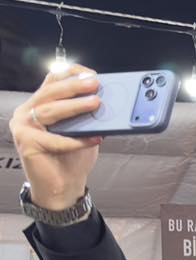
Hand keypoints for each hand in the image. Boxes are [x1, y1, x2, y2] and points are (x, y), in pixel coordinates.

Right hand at [9, 68, 103, 209]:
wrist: (62, 185)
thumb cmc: (72, 157)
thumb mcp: (83, 130)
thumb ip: (88, 115)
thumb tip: (107, 98)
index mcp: (38, 104)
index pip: (51, 81)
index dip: (70, 74)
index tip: (90, 73)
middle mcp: (26, 112)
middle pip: (50, 93)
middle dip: (74, 87)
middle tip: (95, 84)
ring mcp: (23, 127)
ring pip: (50, 111)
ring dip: (75, 106)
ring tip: (96, 103)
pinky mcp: (26, 144)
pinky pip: (55, 139)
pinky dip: (77, 140)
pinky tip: (95, 138)